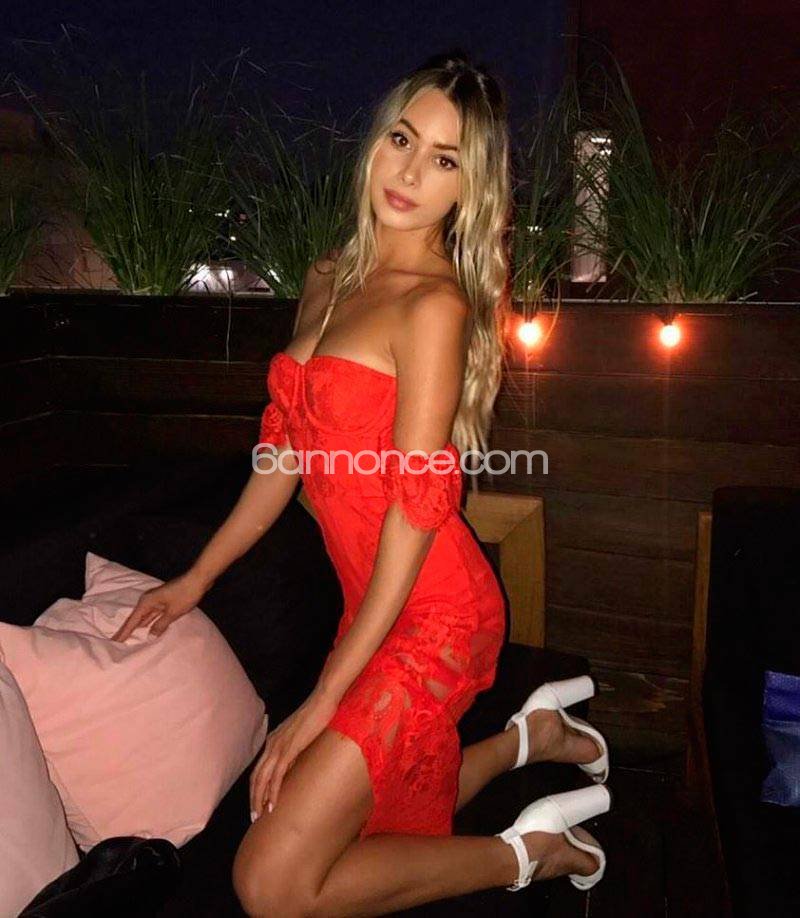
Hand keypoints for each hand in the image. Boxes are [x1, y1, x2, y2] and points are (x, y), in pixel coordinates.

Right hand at [110, 569, 211, 641]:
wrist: (198, 580)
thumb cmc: (185, 594)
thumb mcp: (172, 613)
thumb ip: (160, 625)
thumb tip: (150, 637)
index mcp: (146, 602)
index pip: (132, 621)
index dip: (123, 633)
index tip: (113, 642)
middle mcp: (148, 601)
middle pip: (135, 620)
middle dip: (127, 631)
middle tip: (116, 644)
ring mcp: (156, 601)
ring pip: (144, 618)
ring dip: (138, 628)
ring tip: (129, 641)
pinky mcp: (164, 603)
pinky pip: (152, 616)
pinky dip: (149, 624)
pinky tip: (147, 631)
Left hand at [249, 689, 338, 820]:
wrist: (322, 701)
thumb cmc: (316, 715)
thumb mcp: (301, 735)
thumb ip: (294, 749)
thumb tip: (292, 765)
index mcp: (273, 740)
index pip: (258, 768)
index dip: (256, 787)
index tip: (257, 802)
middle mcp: (272, 743)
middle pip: (255, 776)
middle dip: (253, 797)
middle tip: (254, 816)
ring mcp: (279, 746)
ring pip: (262, 778)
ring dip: (259, 798)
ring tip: (261, 815)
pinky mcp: (289, 749)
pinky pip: (276, 775)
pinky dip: (272, 791)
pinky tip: (273, 804)